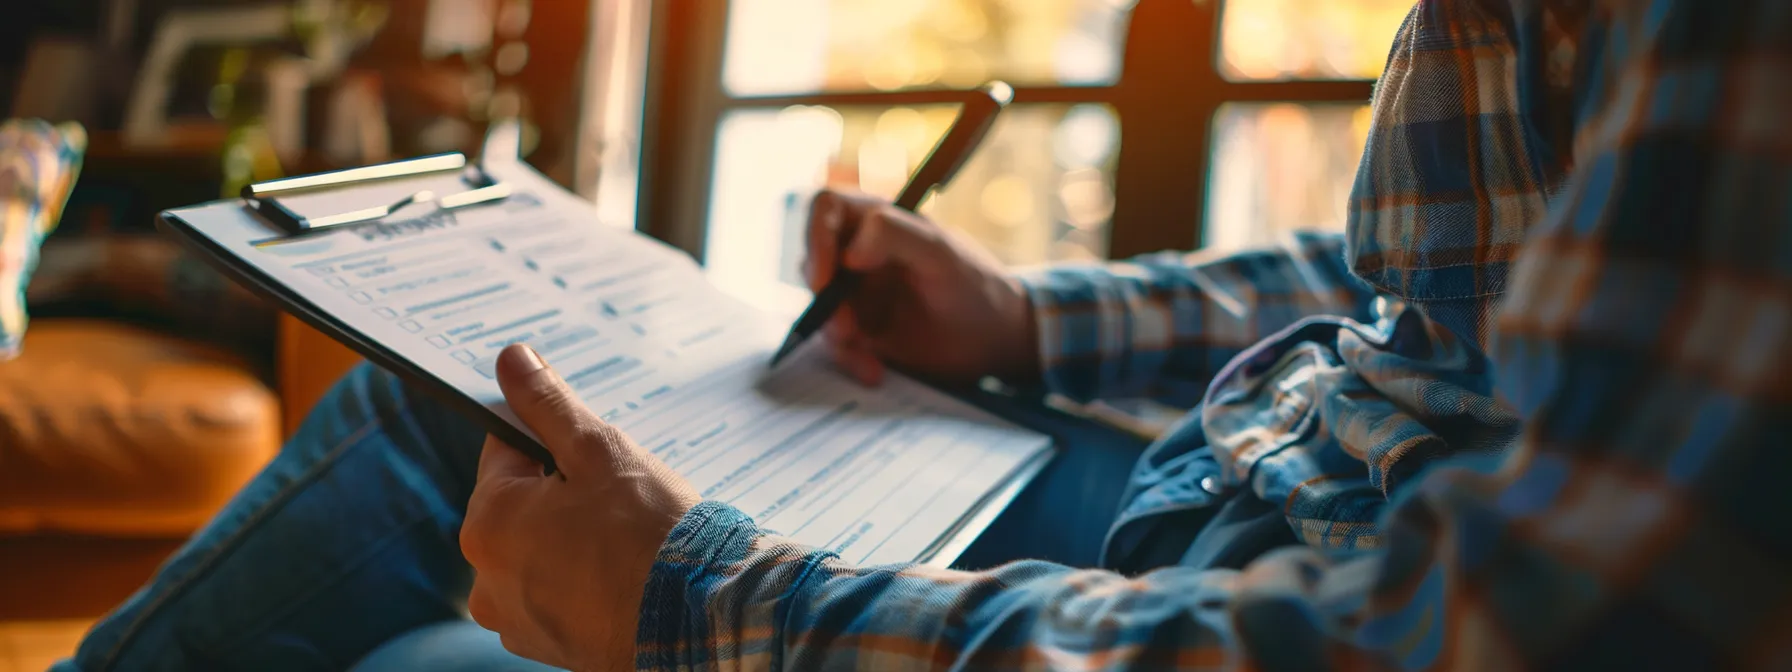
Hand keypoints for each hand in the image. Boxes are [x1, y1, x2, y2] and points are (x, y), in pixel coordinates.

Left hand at [461, 344, 700, 670]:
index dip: (551, 441)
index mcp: (488, 521)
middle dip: (562, 493)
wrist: (699, 619)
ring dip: (571, 540)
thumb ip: (548, 404)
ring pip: (538, 553)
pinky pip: (557, 596)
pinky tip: (624, 577)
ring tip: (626, 541)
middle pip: (520, 506)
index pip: (505, 451)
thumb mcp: (598, 451)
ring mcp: (515, 620)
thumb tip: (510, 359)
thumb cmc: (649, 532)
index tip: (591, 451)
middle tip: (618, 497)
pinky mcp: (548, 648)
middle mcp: (485, 577)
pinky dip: (583, 583)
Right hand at [804, 189, 1039, 387]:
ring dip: (837, 337)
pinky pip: (837, 343)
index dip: (814, 237)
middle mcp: (860, 252)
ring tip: (868, 359)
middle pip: (812, 263)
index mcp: (877, 220)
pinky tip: (875, 371)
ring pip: (820, 309)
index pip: (824, 208)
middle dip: (825, 301)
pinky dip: (850, 359)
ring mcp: (858, 292)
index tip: (826, 277)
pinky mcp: (862, 329)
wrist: (997, 340)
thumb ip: (895, 235)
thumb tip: (849, 251)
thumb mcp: (941, 254)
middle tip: (848, 330)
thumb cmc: (976, 286)